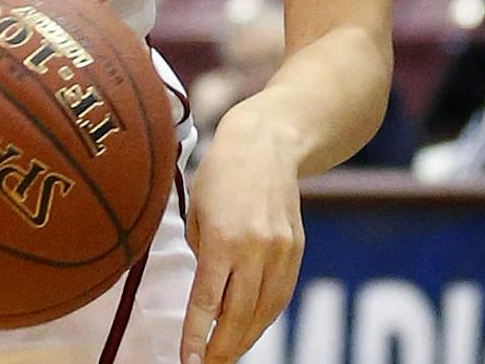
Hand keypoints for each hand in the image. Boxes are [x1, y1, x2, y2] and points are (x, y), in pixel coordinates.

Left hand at [179, 108, 306, 363]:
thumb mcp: (196, 210)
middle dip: (220, 348)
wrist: (268, 143)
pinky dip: (263, 317)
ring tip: (224, 354)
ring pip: (264, 312)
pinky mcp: (296, 249)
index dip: (196, 336)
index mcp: (223, 238)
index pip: (208, 302)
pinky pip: (280, 296)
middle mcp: (255, 248)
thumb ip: (201, 252)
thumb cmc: (222, 172)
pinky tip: (248, 328)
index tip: (188, 361)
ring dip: (243, 339)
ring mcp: (281, 251)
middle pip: (238, 316)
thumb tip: (207, 291)